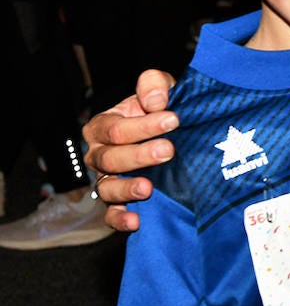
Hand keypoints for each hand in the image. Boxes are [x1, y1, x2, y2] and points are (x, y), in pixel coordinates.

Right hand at [83, 70, 179, 231]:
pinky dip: (120, 220)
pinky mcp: (119, 203)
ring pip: (107, 188)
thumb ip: (155, 84)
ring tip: (148, 187)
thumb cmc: (160, 110)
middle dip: (139, 155)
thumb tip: (156, 100)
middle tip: (168, 150)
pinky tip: (136, 221)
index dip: (144, 125)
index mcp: (104, 127)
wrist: (169, 135)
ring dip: (126, 188)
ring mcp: (107, 180)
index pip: (116, 128)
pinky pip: (111, 215)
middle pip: (110, 158)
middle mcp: (99, 155)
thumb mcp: (159, 90)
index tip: (173, 119)